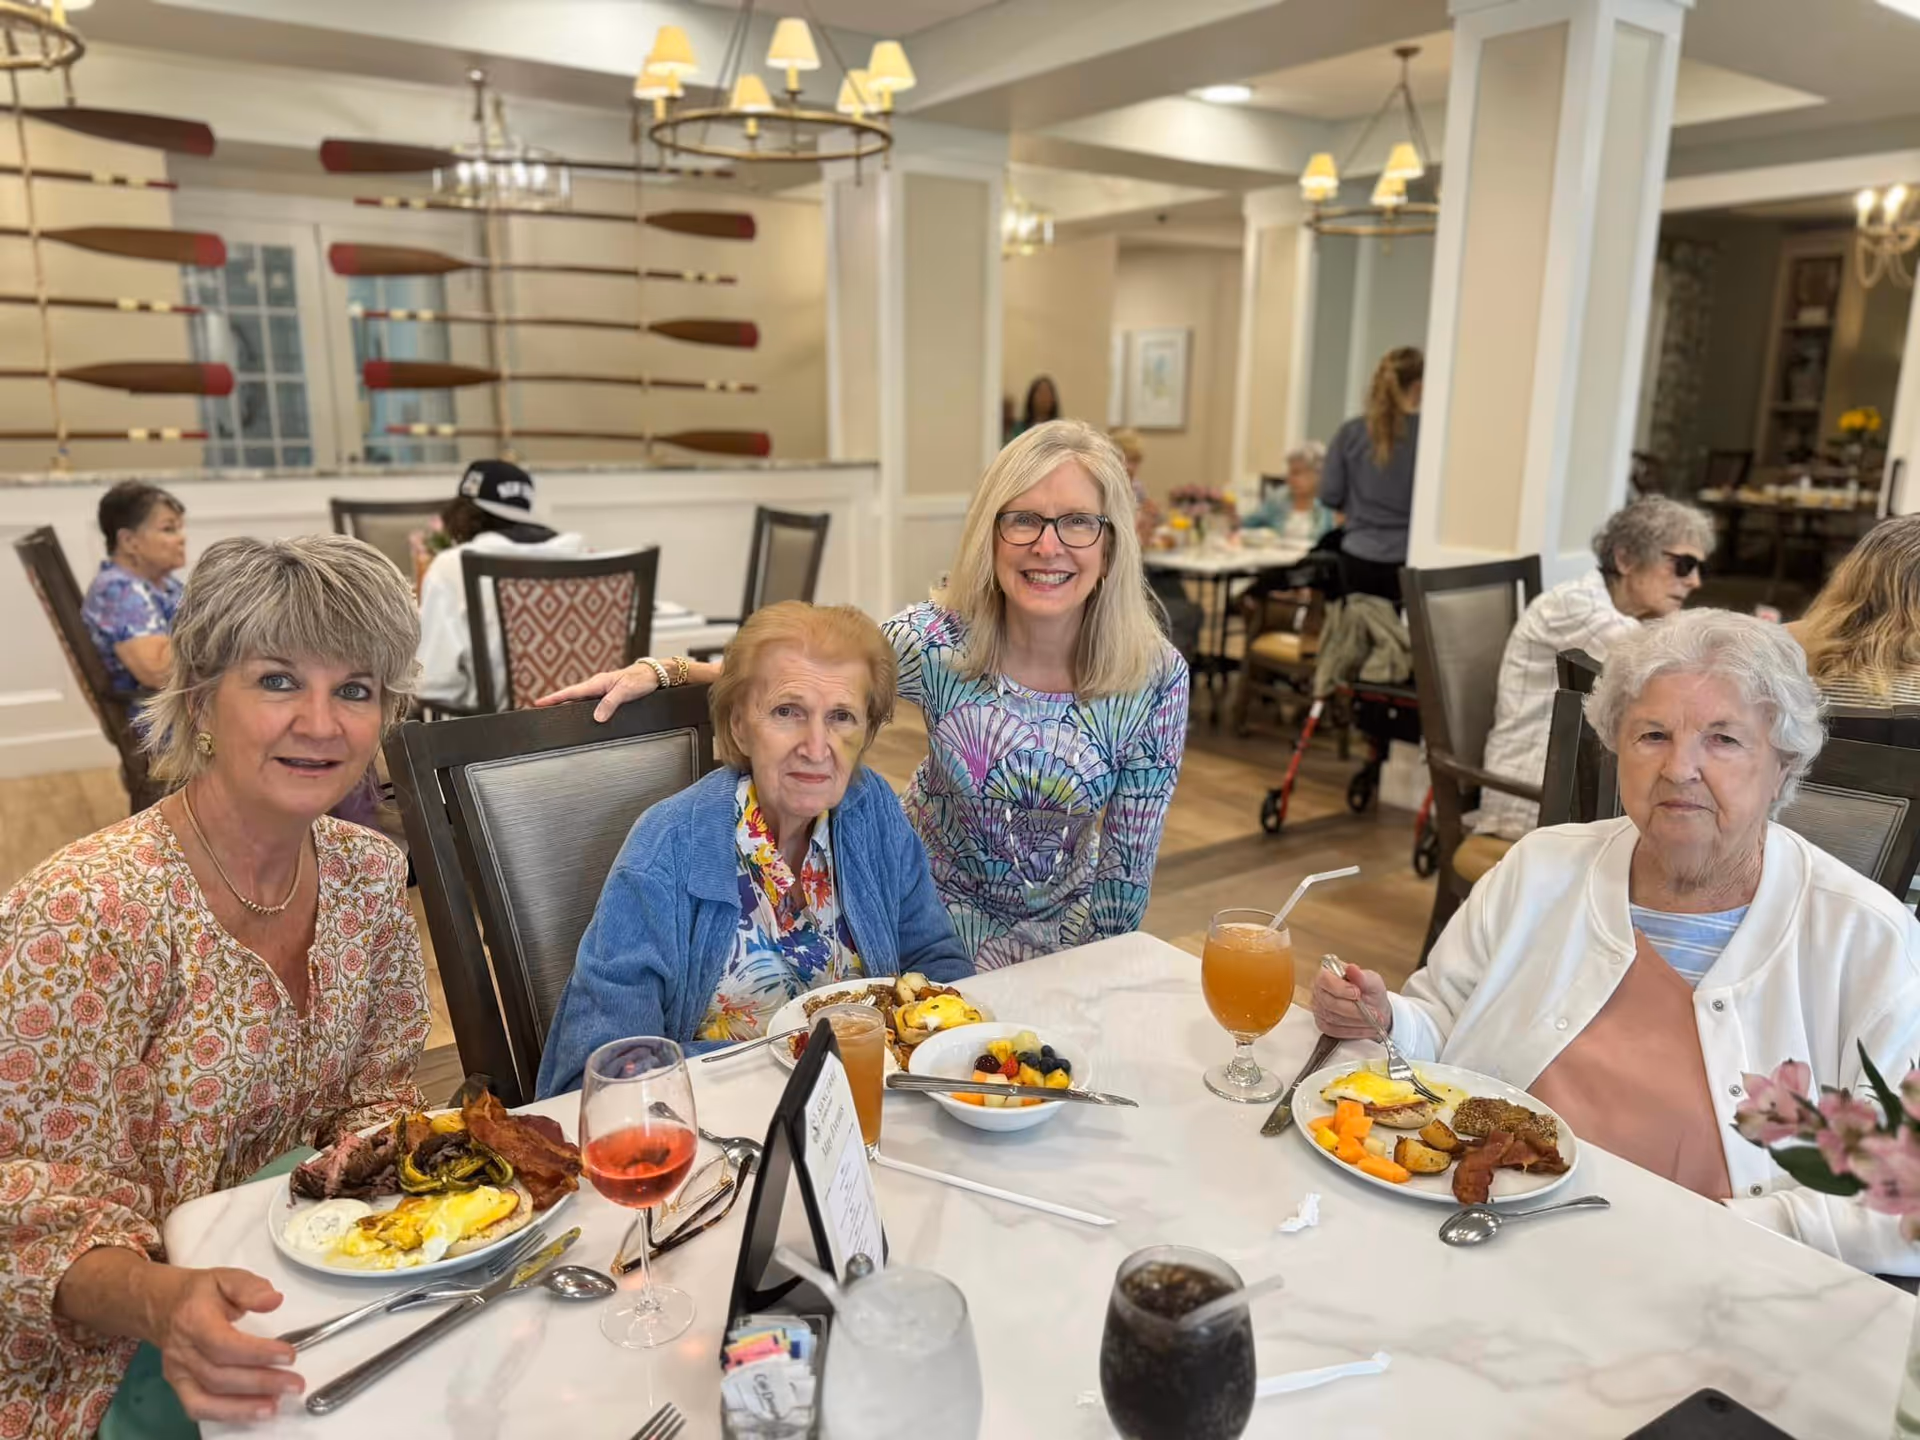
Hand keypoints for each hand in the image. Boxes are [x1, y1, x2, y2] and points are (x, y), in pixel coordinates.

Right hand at [148, 1266, 299, 1422]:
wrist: (162, 1306)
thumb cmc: (201, 1292)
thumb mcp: (226, 1277)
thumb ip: (250, 1288)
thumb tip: (274, 1301)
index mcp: (193, 1319)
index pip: (223, 1343)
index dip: (256, 1353)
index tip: (288, 1355)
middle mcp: (182, 1350)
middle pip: (218, 1375)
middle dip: (260, 1382)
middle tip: (294, 1383)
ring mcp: (177, 1372)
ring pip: (207, 1397)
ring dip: (244, 1406)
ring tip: (277, 1404)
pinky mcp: (179, 1386)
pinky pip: (199, 1408)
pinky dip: (227, 1414)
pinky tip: (256, 1411)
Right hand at [533, 660, 658, 720]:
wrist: (654, 675)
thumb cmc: (641, 679)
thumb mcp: (625, 692)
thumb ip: (610, 703)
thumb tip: (597, 717)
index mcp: (597, 683)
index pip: (571, 692)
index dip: (554, 698)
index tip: (538, 702)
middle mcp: (597, 686)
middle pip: (572, 696)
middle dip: (557, 703)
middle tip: (541, 710)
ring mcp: (602, 690)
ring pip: (581, 700)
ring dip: (569, 705)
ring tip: (556, 715)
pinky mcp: (609, 694)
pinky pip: (592, 702)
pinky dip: (583, 708)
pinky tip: (581, 715)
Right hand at [1312, 961, 1390, 1039]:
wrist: (1373, 1008)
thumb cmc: (1370, 990)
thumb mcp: (1372, 980)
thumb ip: (1362, 976)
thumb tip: (1352, 968)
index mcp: (1326, 974)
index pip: (1324, 980)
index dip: (1340, 988)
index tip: (1357, 993)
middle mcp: (1318, 991)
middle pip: (1329, 1003)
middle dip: (1354, 1010)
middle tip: (1374, 1013)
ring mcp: (1318, 1009)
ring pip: (1334, 1019)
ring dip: (1357, 1021)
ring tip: (1375, 1021)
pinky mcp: (1323, 1024)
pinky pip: (1336, 1031)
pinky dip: (1354, 1031)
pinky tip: (1368, 1028)